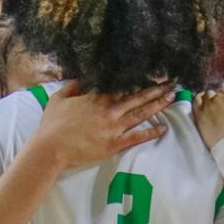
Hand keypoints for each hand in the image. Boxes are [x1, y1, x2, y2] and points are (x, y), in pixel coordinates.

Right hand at [34, 81, 174, 172]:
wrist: (51, 148)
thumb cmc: (51, 125)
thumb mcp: (57, 99)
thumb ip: (71, 87)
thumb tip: (80, 79)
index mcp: (96, 98)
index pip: (121, 86)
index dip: (137, 80)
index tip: (150, 75)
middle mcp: (108, 110)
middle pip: (137, 97)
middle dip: (156, 90)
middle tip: (172, 83)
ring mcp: (112, 128)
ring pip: (140, 114)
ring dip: (158, 105)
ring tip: (172, 98)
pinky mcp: (113, 145)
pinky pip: (136, 137)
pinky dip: (150, 133)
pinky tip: (163, 128)